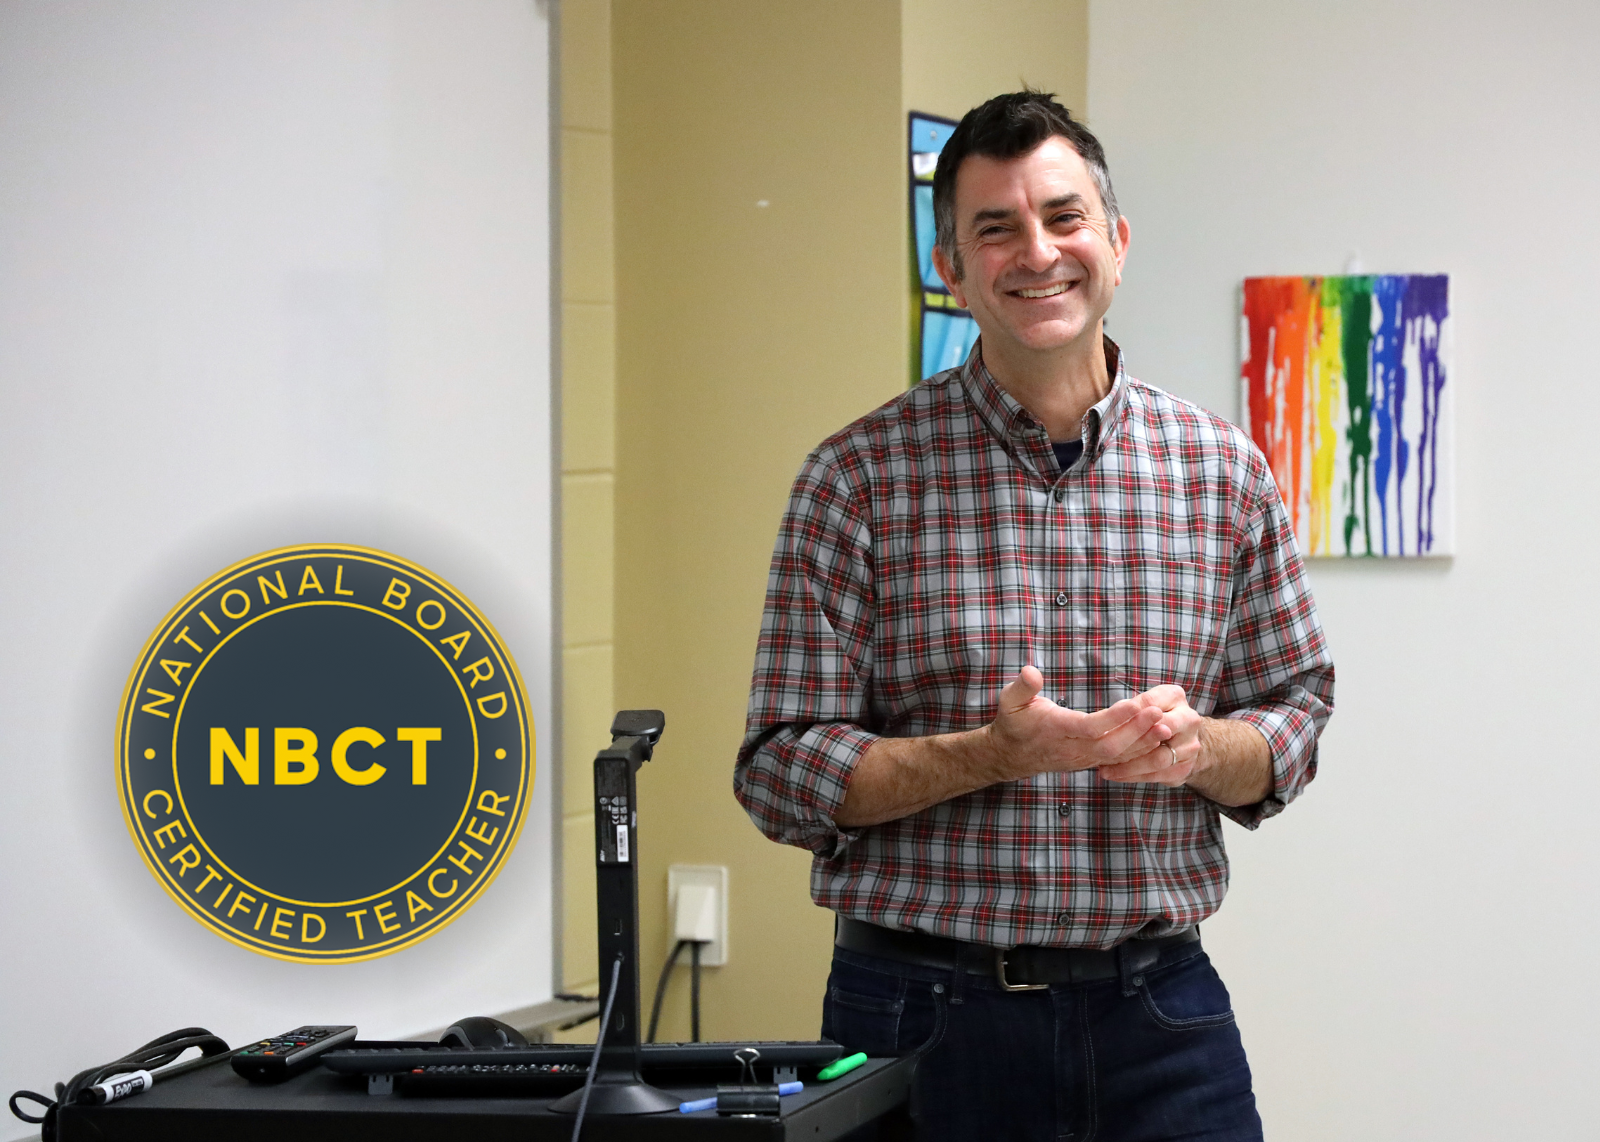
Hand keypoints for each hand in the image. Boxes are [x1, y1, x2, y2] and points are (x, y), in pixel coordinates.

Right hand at [983, 667, 1171, 781]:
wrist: (1010, 756)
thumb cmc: (1013, 723)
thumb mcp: (1009, 700)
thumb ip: (1022, 686)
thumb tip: (1031, 670)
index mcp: (1055, 730)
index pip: (1088, 727)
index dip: (1113, 718)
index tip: (1134, 703)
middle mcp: (1072, 748)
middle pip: (1110, 746)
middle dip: (1136, 731)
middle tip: (1160, 714)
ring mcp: (1083, 758)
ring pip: (1118, 756)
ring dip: (1143, 743)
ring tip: (1166, 725)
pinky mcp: (1090, 761)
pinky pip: (1119, 760)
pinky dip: (1140, 751)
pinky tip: (1157, 738)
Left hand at [1097, 684, 1200, 785]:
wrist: (1182, 736)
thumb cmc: (1151, 714)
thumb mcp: (1143, 702)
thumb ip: (1131, 707)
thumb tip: (1109, 717)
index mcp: (1175, 696)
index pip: (1150, 703)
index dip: (1128, 713)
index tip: (1105, 723)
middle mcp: (1189, 719)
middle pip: (1161, 729)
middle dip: (1133, 741)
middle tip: (1105, 750)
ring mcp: (1190, 745)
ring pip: (1158, 758)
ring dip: (1129, 766)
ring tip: (1104, 770)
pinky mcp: (1185, 767)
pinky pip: (1158, 774)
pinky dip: (1135, 776)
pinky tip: (1116, 776)